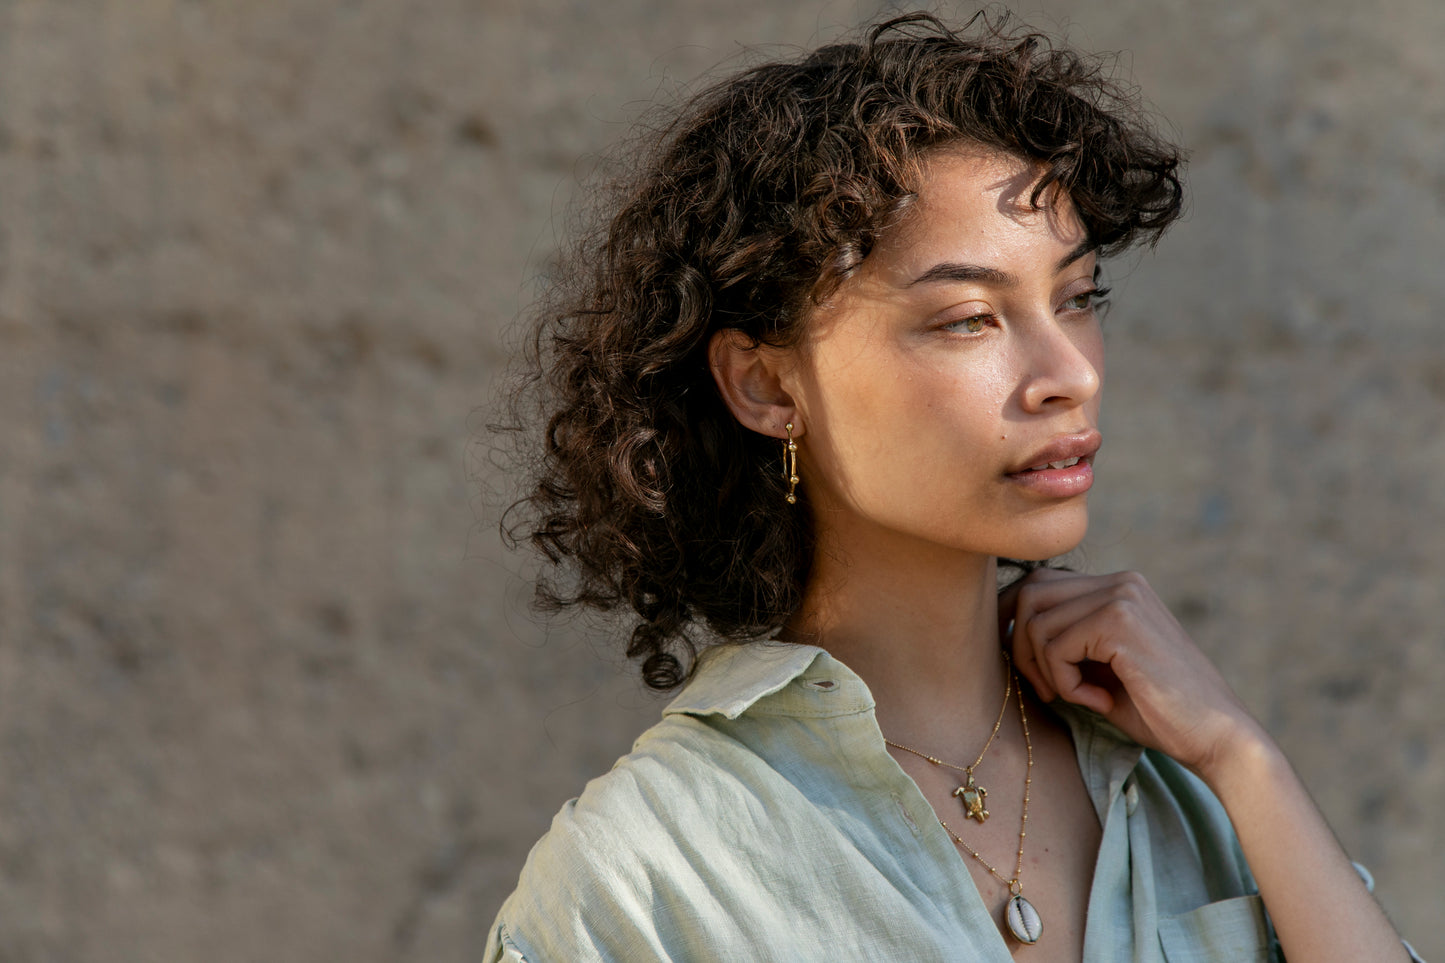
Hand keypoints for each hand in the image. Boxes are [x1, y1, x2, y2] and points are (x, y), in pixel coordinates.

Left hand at [999, 568, 1264, 780]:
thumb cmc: (1157, 711)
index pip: (1039, 583)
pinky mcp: (1119, 621)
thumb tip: (1002, 630)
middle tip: (1045, 690)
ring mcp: (1122, 596)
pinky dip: (1064, 682)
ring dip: (1043, 669)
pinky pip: (1055, 646)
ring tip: (1077, 698)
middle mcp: (1120, 581)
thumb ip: (1066, 640)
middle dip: (1020, 646)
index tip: (1021, 667)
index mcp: (1118, 586)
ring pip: (1036, 621)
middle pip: (1029, 593)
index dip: (1013, 622)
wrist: (1217, 737)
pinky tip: (1096, 701)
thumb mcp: (1101, 666)